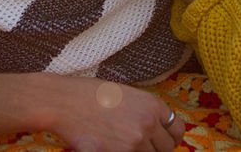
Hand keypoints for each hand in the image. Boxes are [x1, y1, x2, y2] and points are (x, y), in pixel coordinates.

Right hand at [0, 73, 183, 151]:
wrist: (63, 102)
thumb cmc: (90, 95)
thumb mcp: (126, 94)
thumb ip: (145, 111)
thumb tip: (156, 128)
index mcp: (152, 104)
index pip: (177, 130)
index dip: (171, 138)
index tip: (163, 141)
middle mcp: (148, 123)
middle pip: (165, 149)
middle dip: (154, 148)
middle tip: (138, 144)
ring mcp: (134, 141)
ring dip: (138, 151)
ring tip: (120, 142)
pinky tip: (109, 146)